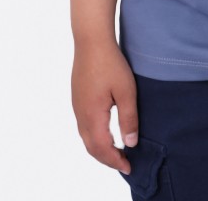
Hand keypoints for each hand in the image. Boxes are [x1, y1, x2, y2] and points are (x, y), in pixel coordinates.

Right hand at [71, 39, 139, 174]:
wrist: (91, 41)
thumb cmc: (110, 63)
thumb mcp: (126, 91)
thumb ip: (128, 118)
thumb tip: (131, 142)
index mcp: (93, 115)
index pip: (102, 149)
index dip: (115, 161)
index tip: (129, 166)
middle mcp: (81, 114)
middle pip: (91, 147)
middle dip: (107, 159)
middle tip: (123, 163)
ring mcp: (77, 106)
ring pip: (85, 137)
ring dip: (99, 149)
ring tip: (116, 152)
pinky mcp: (77, 98)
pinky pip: (83, 126)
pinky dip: (94, 137)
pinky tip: (105, 133)